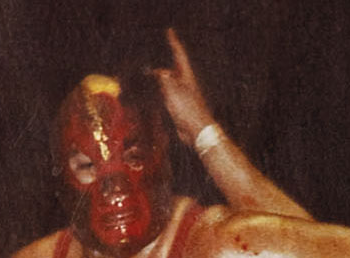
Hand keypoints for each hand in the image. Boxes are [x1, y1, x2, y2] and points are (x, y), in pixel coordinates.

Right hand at [153, 28, 214, 146]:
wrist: (197, 132)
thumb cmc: (189, 111)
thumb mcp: (173, 91)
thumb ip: (165, 79)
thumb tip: (159, 72)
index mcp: (186, 76)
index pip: (179, 55)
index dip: (174, 43)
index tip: (170, 32)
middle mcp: (185, 84)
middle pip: (175, 67)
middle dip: (167, 59)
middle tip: (160, 51)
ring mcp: (183, 95)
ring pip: (170, 81)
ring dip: (162, 76)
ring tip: (152, 72)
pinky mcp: (180, 107)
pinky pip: (168, 95)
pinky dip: (161, 90)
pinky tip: (157, 92)